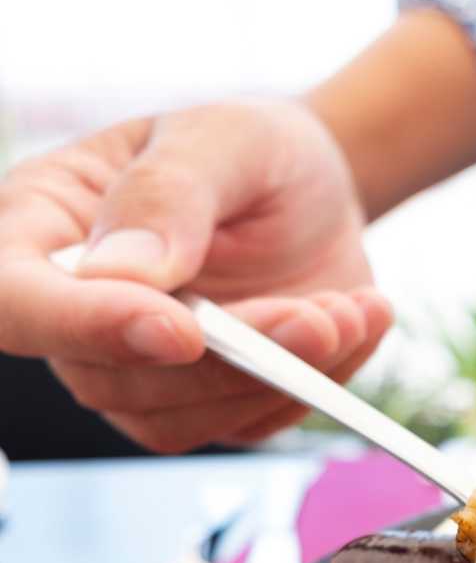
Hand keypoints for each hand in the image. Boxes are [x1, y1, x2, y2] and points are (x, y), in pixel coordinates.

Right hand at [0, 99, 391, 451]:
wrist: (317, 190)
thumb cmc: (252, 150)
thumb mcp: (221, 138)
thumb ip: (168, 193)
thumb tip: (123, 272)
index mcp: (43, 227)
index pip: (16, 299)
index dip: (83, 325)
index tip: (180, 329)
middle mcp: (77, 311)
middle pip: (109, 380)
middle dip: (227, 361)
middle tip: (318, 318)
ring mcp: (138, 366)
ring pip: (178, 419)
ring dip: (275, 380)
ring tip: (347, 313)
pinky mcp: (207, 401)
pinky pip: (245, 424)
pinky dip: (312, 386)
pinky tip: (355, 324)